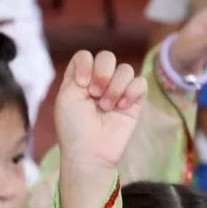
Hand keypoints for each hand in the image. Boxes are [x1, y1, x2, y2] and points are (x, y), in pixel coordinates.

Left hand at [52, 49, 146, 172]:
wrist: (89, 151)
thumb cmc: (73, 127)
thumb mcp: (66, 96)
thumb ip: (78, 72)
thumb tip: (96, 66)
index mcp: (80, 79)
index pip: (86, 56)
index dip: (85, 64)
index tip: (81, 83)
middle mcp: (99, 82)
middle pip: (107, 57)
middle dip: (102, 74)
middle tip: (95, 95)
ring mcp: (118, 90)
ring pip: (125, 69)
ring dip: (115, 87)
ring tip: (106, 107)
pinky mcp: (134, 102)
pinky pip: (140, 82)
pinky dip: (131, 92)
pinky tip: (121, 107)